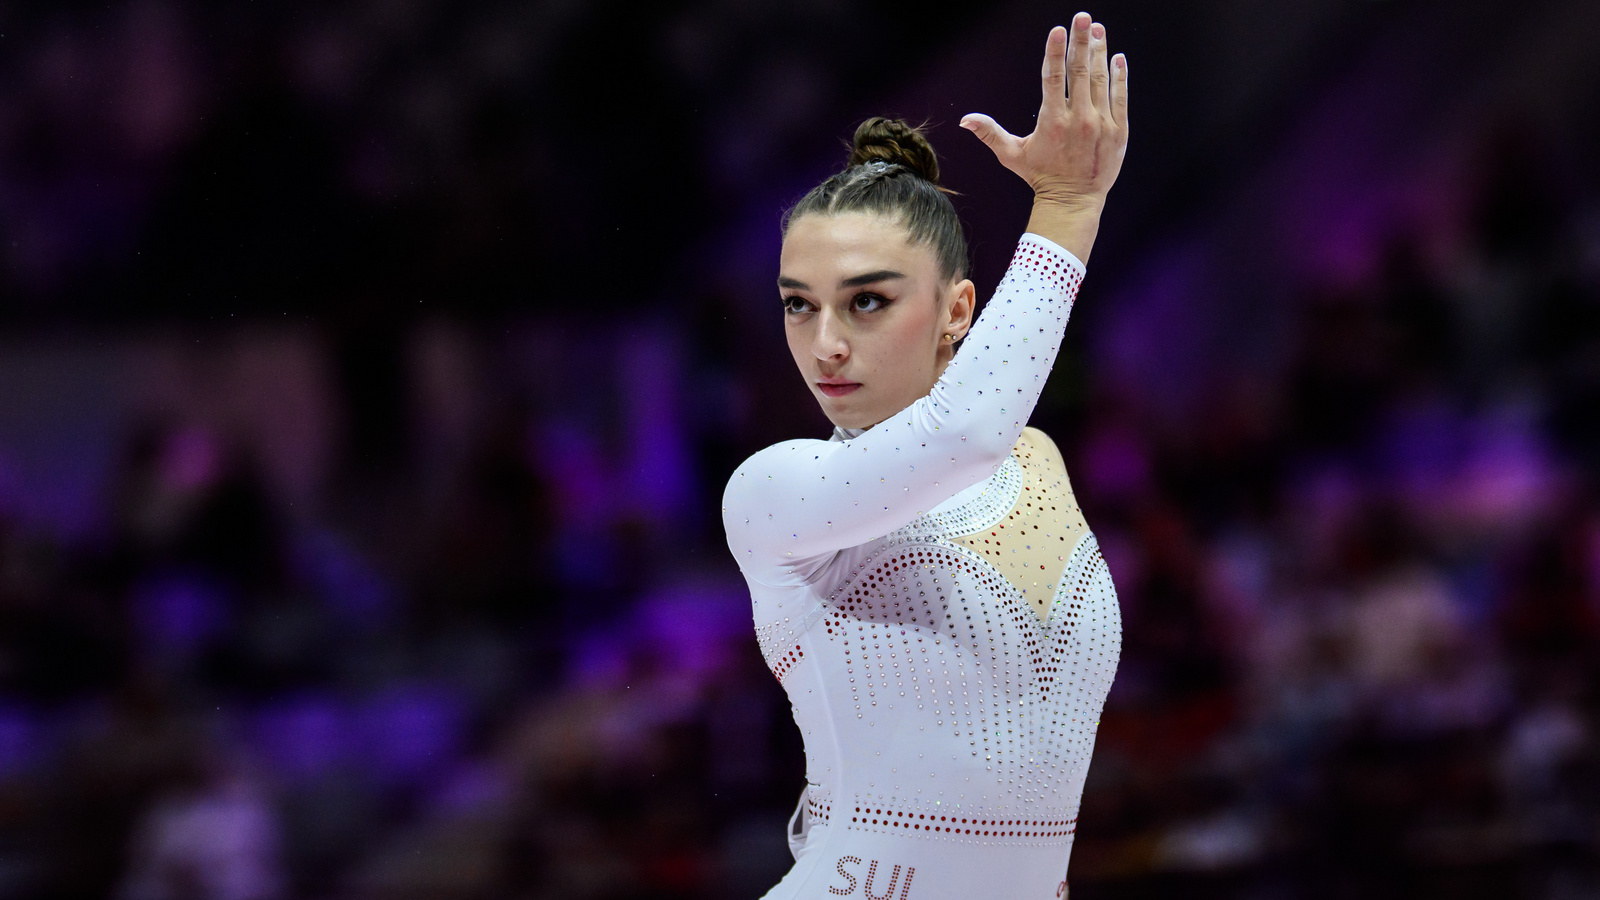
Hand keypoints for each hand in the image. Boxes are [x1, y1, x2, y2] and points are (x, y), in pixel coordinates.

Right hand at [961, 13, 1128, 205]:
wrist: (1073, 202)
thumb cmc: (1040, 176)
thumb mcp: (1012, 155)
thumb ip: (990, 133)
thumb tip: (964, 120)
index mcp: (1052, 122)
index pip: (1053, 78)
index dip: (1055, 52)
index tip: (1058, 29)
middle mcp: (1079, 120)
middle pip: (1080, 72)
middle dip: (1081, 41)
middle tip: (1083, 16)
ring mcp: (1101, 125)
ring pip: (1101, 81)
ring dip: (1100, 52)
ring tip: (1098, 29)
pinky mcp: (1118, 132)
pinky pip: (1120, 98)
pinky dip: (1119, 77)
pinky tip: (1117, 57)